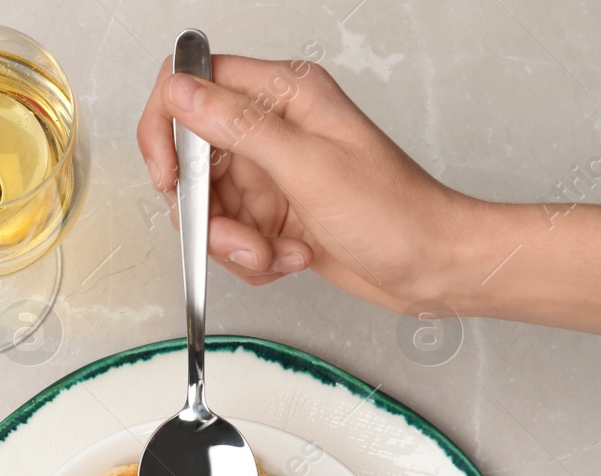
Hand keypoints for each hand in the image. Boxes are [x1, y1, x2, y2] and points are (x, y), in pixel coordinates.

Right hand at [135, 54, 474, 311]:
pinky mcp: (272, 212)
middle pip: (191, 159)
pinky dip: (251, 258)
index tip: (171, 176)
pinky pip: (229, 237)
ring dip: (232, 243)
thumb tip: (181, 92)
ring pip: (206, 207)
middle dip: (205, 210)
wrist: (432, 267)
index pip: (192, 83)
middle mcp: (273, 128)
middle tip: (239, 235)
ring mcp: (271, 172)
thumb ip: (238, 125)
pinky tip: (290, 257)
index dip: (167, 128)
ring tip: (273, 252)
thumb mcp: (308, 165)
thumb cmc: (395, 213)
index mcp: (285, 95)